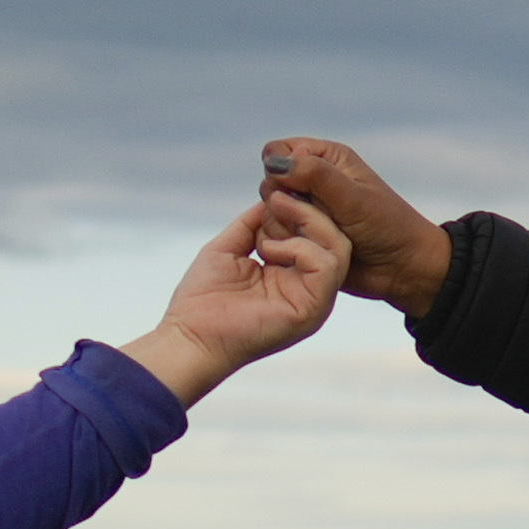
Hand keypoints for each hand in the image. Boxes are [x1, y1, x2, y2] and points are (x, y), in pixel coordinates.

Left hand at [120, 187, 354, 402]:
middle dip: (308, 209)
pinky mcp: (312, 310)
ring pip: (339, 247)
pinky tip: (268, 250)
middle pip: (335, 236)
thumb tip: (276, 194)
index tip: (275, 191)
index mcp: (294, 277)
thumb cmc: (202, 301)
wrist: (189, 337)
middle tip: (278, 196)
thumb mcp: (231, 247)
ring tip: (274, 214)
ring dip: (307, 221)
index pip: (318, 233)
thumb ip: (255, 223)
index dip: (302, 206)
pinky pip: (326, 265)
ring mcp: (315, 301)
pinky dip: (299, 247)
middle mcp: (310, 289)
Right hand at [256, 136, 456, 311]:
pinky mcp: (301, 236)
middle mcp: (312, 180)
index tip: (301, 190)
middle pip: (269, 183)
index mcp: (326, 158)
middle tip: (315, 218)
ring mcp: (304, 210)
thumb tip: (275, 163)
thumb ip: (315, 176)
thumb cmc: (387, 227)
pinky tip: (310, 250)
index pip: (277, 152)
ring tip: (319, 236)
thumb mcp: (353, 197)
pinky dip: (287, 243)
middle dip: (285, 203)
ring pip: (269, 211)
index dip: (280, 170)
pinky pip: (275, 236)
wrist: (402, 268)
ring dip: (288, 226)